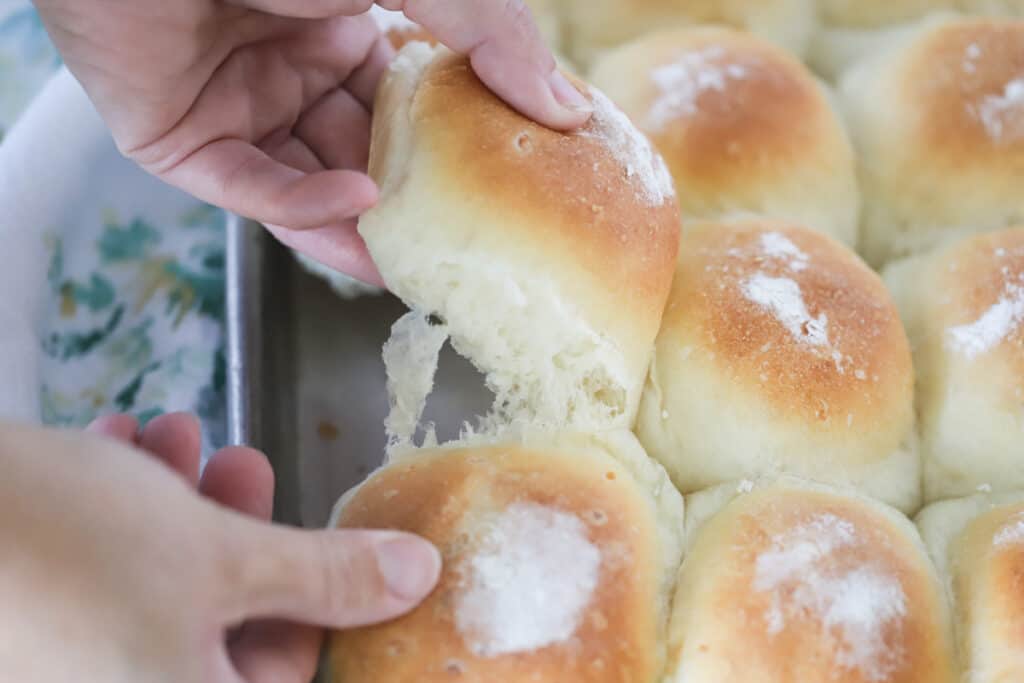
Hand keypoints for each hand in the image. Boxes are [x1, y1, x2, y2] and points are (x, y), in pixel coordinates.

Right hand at [0, 413, 440, 681]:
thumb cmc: (62, 549)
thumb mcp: (216, 557)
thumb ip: (326, 576)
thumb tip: (419, 578)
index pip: (285, 675)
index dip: (319, 611)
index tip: (327, 546)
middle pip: (221, 635)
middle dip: (239, 538)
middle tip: (240, 466)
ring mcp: (66, 668)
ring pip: (155, 594)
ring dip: (175, 510)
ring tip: (174, 437)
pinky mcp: (29, 626)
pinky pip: (95, 582)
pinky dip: (116, 515)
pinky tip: (115, 441)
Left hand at [31, 0, 590, 284]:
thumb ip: (490, 37)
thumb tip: (567, 108)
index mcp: (341, 29)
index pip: (407, 108)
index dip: (451, 151)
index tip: (499, 192)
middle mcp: (291, 72)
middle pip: (363, 156)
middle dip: (409, 204)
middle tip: (462, 250)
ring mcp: (238, 109)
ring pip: (309, 188)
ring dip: (362, 228)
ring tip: (418, 271)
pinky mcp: (184, 144)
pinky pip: (254, 188)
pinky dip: (303, 205)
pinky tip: (357, 210)